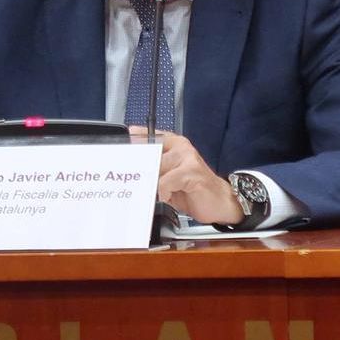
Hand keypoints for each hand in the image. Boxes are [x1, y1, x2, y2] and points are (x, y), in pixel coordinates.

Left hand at [128, 125, 244, 224]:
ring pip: (155, 168)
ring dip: (150, 185)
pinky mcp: (192, 172)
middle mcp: (181, 147)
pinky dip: (163, 193)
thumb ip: (153, 168)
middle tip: (132, 183)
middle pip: (147, 154)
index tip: (118, 157)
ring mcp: (187, 158)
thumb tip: (127, 169)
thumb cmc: (192, 190)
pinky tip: (168, 197)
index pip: (146, 137)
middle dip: (138, 171)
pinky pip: (165, 182)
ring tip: (155, 194)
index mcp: (174, 143)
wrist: (221, 202)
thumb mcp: (168, 177)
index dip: (131, 147)